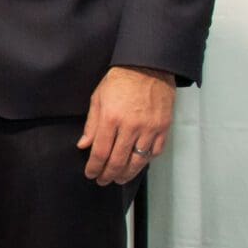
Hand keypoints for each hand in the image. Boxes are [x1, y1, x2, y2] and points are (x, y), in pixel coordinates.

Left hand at [79, 65, 174, 183]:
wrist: (148, 67)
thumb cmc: (120, 81)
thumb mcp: (98, 98)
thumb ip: (91, 125)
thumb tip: (84, 146)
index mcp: (111, 118)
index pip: (100, 152)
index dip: (94, 167)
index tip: (90, 174)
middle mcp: (131, 126)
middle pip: (118, 161)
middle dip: (108, 175)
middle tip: (103, 181)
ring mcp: (150, 128)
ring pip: (138, 161)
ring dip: (127, 174)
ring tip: (119, 179)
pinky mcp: (163, 127)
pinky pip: (155, 151)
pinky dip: (145, 161)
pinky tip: (137, 165)